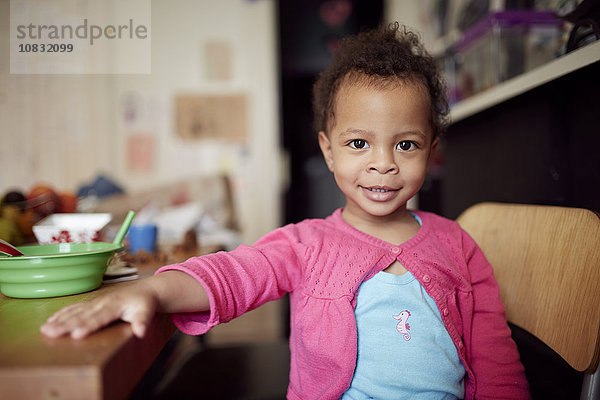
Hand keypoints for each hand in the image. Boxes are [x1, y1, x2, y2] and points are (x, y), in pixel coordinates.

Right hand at [40, 280, 157, 338]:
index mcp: (115, 305)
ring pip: (75, 312)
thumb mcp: (147, 311)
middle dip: (65, 324)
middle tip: (50, 333)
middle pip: (82, 315)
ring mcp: (95, 302)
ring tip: (44, 329)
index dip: (88, 325)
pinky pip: (75, 308)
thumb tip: (140, 332)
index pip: (100, 318)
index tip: (76, 334)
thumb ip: (143, 321)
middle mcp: (102, 303)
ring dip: (59, 320)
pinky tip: (50, 321)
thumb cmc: (145, 302)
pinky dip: (62, 314)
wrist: (145, 290)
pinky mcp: (92, 303)